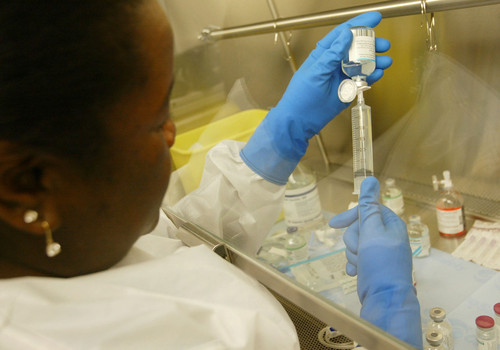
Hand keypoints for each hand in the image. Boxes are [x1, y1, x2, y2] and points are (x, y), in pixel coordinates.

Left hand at [274, 11, 391, 154]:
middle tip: (383, 44)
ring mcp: (341, 76)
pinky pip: (363, 80)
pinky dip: (372, 76)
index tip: (375, 18)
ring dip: (375, 61)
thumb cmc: (301, 96)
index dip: (359, 24)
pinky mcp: (347, 89)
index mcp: (324, 54)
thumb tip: (345, 34)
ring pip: (362, 63)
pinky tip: (379, 73)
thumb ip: (332, 54)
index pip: (343, 33)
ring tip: (386, 60)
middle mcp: (334, 63)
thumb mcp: (316, 72)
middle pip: (357, 47)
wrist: (300, 120)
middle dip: (372, 44)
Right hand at [329, 176, 412, 295]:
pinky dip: (353, 263)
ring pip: (355, 243)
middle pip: (358, 227)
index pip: (366, 210)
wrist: (385, 299)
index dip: (350, 216)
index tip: (334, 225)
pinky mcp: (373, 266)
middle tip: (359, 250)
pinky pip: (356, 257)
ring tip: (360, 264)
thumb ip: (368, 206)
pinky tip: (354, 271)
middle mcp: (387, 236)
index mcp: (391, 224)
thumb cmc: (380, 263)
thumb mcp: (372, 231)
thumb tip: (370, 178)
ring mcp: (380, 252)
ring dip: (353, 253)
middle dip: (353, 239)